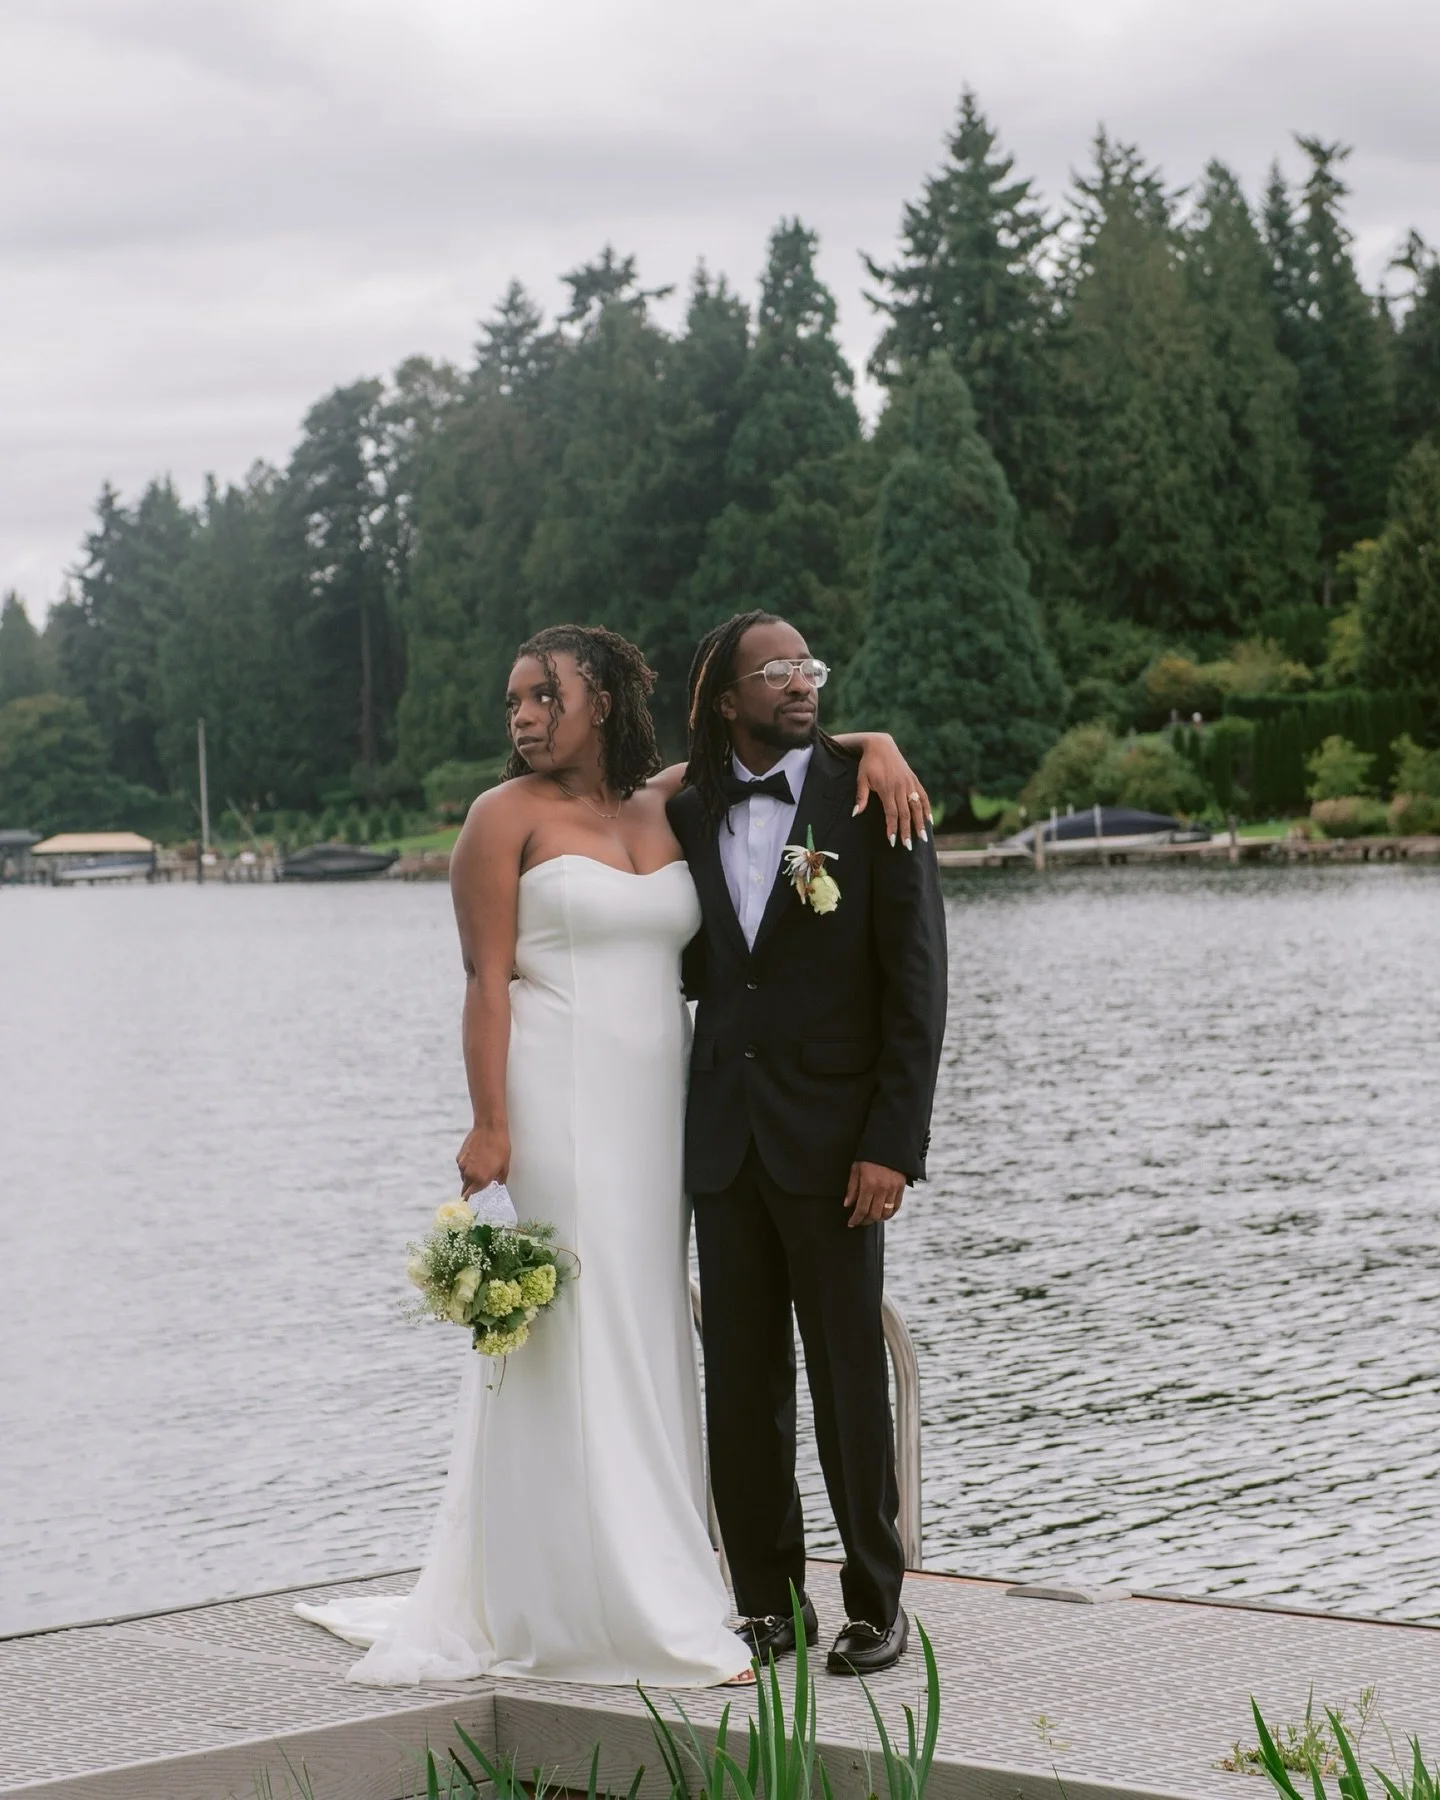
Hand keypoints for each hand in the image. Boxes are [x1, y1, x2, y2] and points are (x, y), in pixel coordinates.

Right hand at [457, 1122, 509, 1196]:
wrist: (489, 1128)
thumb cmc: (500, 1147)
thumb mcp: (505, 1166)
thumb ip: (500, 1180)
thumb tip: (499, 1185)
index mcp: (480, 1179)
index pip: (469, 1195)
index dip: (469, 1198)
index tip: (470, 1200)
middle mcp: (468, 1174)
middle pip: (465, 1187)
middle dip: (471, 1187)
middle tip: (478, 1182)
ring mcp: (462, 1165)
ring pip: (464, 1176)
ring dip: (470, 1175)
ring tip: (481, 1165)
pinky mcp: (459, 1156)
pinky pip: (462, 1165)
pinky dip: (467, 1165)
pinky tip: (476, 1157)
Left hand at [843, 1160, 906, 1227]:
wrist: (888, 1144)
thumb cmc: (869, 1155)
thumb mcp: (856, 1168)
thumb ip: (852, 1188)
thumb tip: (848, 1204)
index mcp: (868, 1184)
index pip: (861, 1209)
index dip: (855, 1219)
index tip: (851, 1223)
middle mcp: (882, 1189)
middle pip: (874, 1215)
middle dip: (865, 1221)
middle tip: (859, 1221)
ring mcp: (893, 1189)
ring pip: (886, 1213)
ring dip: (877, 1219)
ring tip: (870, 1217)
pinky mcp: (901, 1187)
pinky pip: (896, 1206)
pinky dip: (890, 1213)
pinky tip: (883, 1213)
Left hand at [853, 734, 930, 849]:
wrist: (880, 745)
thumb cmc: (868, 764)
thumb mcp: (861, 779)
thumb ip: (861, 797)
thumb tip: (855, 814)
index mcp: (887, 788)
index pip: (892, 813)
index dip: (892, 827)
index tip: (893, 841)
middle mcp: (900, 787)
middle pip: (906, 813)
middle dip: (907, 830)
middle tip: (908, 846)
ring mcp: (909, 783)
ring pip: (917, 806)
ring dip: (920, 823)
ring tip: (923, 838)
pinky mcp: (913, 779)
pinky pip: (923, 795)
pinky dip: (926, 808)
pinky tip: (929, 821)